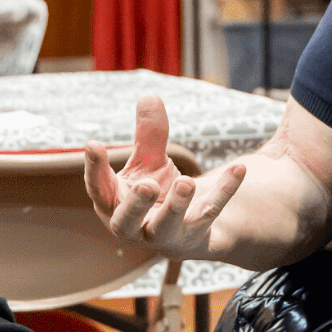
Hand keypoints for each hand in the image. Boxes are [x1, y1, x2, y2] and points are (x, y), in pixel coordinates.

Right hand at [84, 95, 246, 259]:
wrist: (182, 232)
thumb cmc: (152, 192)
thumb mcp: (148, 162)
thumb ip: (148, 135)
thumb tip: (150, 97)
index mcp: (113, 204)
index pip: (98, 189)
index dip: (94, 169)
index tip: (93, 144)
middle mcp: (133, 226)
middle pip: (127, 221)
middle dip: (136, 205)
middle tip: (148, 184)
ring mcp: (164, 235)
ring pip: (167, 225)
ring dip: (177, 205)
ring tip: (187, 182)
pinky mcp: (194, 234)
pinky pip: (209, 212)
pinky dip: (224, 191)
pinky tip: (238, 168)